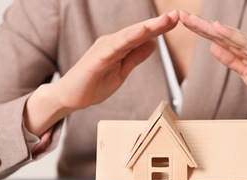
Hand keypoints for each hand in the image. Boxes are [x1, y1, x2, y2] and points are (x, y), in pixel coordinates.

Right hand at [25, 11, 179, 135]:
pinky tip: (143, 32)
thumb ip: (135, 58)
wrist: (69, 98)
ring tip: (165, 20)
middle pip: (138, 32)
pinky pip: (117, 46)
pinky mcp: (97, 58)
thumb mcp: (121, 73)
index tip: (176, 21)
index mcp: (118, 47)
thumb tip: (152, 45)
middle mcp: (111, 43)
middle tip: (177, 15)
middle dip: (158, 24)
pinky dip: (131, 38)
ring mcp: (104, 49)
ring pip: (130, 36)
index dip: (159, 29)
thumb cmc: (92, 85)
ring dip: (148, 27)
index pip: (142, 36)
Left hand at [180, 11, 246, 135]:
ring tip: (192, 20)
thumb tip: (213, 47)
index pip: (216, 39)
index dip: (200, 31)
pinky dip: (230, 35)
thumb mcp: (244, 73)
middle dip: (199, 25)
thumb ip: (230, 60)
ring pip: (228, 35)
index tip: (184, 23)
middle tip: (181, 15)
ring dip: (209, 27)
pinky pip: (244, 43)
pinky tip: (217, 29)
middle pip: (219, 33)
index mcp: (241, 50)